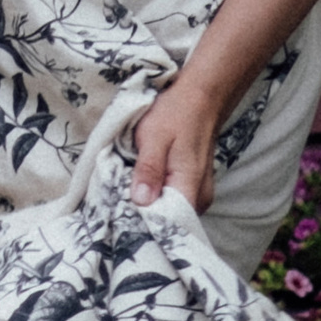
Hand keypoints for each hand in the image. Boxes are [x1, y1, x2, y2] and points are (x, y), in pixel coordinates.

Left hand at [129, 76, 221, 211]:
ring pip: (170, 212)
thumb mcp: (154, 137)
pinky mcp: (193, 188)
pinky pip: (173, 201)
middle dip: (143, 215)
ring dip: (149, 205)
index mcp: (189, 188)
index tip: (121, 217)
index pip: (167, 224)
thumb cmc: (177, 113)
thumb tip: (141, 200)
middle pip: (168, 222)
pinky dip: (157, 197)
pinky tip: (142, 186)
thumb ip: (149, 170)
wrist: (201, 96)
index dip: (143, 223)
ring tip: (128, 193)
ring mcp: (199, 194)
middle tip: (119, 203)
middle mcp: (199, 199)